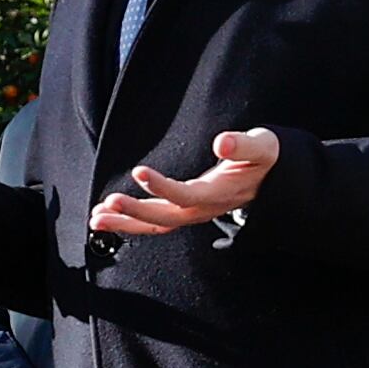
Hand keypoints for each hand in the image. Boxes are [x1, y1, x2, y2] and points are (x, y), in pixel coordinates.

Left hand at [88, 128, 281, 239]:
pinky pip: (156, 222)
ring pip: (157, 226)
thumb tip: (223, 141)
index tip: (139, 172)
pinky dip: (131, 221)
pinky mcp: (186, 210)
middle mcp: (204, 209)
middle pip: (165, 219)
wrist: (271, 178)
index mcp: (219, 194)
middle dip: (134, 214)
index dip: (162, 187)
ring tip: (96, 217)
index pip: (186, 195)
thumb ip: (244, 144)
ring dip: (126, 224)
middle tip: (106, 205)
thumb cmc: (263, 158)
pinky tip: (108, 215)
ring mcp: (194, 212)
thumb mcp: (262, 146)